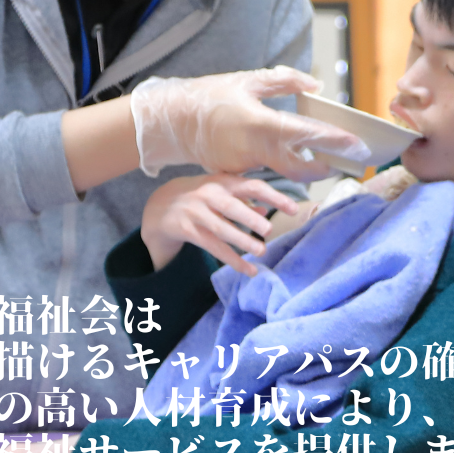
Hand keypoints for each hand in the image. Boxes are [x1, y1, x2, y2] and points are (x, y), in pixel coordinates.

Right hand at [129, 66, 372, 180]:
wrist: (170, 120)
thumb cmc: (210, 95)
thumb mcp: (248, 80)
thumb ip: (284, 82)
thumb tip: (315, 86)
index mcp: (260, 123)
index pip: (307, 135)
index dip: (335, 141)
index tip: (357, 146)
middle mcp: (255, 149)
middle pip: (300, 169)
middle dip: (326, 168)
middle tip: (346, 161)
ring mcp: (244, 165)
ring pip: (284, 171)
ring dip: (305, 166)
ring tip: (325, 156)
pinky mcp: (235, 173)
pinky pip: (265, 171)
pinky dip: (281, 164)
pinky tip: (293, 155)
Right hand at [142, 173, 299, 274]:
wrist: (159, 205)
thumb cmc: (200, 196)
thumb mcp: (221, 191)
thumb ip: (243, 200)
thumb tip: (267, 209)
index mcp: (223, 182)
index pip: (252, 186)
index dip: (274, 196)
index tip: (294, 209)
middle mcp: (208, 195)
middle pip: (232, 207)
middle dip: (250, 218)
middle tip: (269, 230)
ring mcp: (196, 213)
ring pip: (221, 230)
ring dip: (242, 241)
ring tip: (261, 251)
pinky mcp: (187, 230)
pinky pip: (213, 247)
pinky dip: (232, 260)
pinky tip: (248, 270)